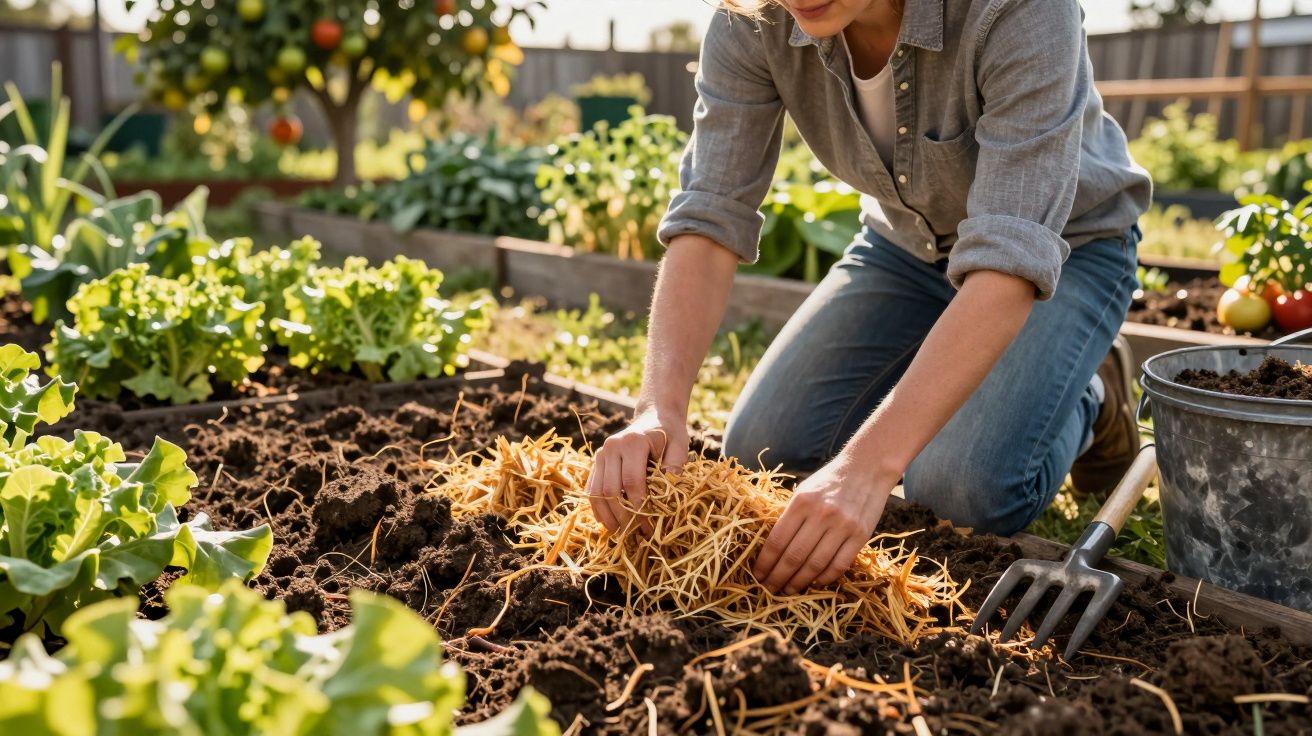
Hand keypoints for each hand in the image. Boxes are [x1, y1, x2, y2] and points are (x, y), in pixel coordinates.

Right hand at [587, 407, 688, 533]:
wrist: (653, 416)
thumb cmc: (669, 433)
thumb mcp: (680, 445)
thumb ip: (675, 467)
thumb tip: (666, 497)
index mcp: (632, 442)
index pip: (632, 482)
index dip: (640, 508)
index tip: (651, 527)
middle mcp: (612, 447)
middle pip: (611, 490)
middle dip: (623, 516)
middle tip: (636, 534)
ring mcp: (601, 454)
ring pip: (597, 492)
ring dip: (607, 516)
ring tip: (620, 533)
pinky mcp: (597, 461)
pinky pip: (592, 489)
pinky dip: (598, 508)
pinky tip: (609, 522)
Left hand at [752, 456, 893, 594]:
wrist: (867, 468)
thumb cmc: (829, 481)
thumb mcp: (803, 491)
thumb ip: (790, 517)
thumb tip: (772, 550)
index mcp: (802, 502)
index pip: (777, 541)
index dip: (765, 563)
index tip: (757, 575)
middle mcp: (821, 514)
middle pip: (794, 557)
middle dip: (778, 577)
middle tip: (769, 589)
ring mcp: (843, 526)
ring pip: (815, 565)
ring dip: (799, 582)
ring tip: (789, 590)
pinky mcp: (861, 535)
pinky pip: (839, 565)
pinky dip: (825, 578)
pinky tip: (814, 582)